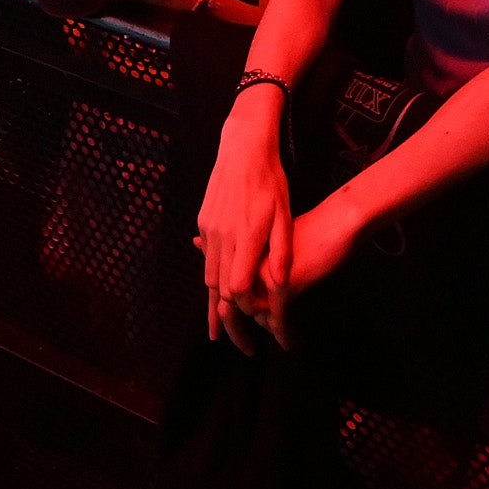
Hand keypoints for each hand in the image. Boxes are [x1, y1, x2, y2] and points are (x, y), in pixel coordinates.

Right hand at [195, 98, 295, 350]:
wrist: (243, 148)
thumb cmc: (270, 181)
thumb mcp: (284, 215)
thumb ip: (281, 251)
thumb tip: (281, 284)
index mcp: (244, 239)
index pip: (237, 288)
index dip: (244, 310)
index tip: (255, 324)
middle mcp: (221, 237)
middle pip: (217, 288)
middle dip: (220, 317)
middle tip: (222, 339)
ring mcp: (209, 228)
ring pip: (208, 273)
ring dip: (212, 299)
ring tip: (216, 323)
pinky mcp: (204, 219)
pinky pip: (206, 255)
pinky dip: (210, 273)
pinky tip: (214, 284)